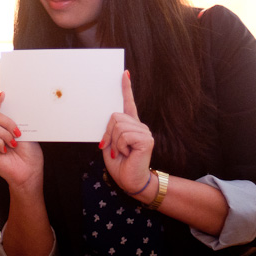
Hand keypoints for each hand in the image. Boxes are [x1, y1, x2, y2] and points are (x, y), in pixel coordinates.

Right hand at [0, 92, 43, 191]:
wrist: (29, 172)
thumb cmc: (30, 154)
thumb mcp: (26, 132)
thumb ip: (17, 120)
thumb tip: (14, 106)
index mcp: (4, 125)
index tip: (3, 94)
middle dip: (7, 122)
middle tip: (18, 132)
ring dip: (5, 134)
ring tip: (14, 144)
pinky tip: (6, 150)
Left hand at [100, 71, 154, 196]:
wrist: (130, 181)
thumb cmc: (120, 164)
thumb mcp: (109, 144)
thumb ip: (110, 130)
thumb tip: (111, 118)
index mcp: (130, 125)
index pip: (128, 103)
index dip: (126, 88)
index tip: (124, 73)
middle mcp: (139, 125)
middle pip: (115, 117)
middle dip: (108, 133)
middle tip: (112, 148)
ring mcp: (144, 131)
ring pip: (118, 126)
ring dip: (114, 142)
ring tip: (121, 153)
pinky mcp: (146, 139)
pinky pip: (124, 136)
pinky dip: (120, 147)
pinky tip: (127, 154)